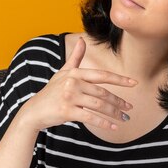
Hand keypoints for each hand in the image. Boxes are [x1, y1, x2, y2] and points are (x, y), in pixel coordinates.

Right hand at [20, 37, 136, 130]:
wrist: (33, 111)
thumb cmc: (50, 92)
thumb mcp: (62, 73)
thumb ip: (75, 58)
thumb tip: (82, 40)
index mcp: (75, 73)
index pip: (102, 75)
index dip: (119, 79)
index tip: (134, 83)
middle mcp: (73, 82)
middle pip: (103, 92)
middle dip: (119, 101)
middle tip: (130, 108)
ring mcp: (69, 96)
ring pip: (99, 105)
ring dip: (114, 113)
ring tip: (125, 118)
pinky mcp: (67, 111)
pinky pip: (91, 117)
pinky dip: (104, 123)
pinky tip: (114, 127)